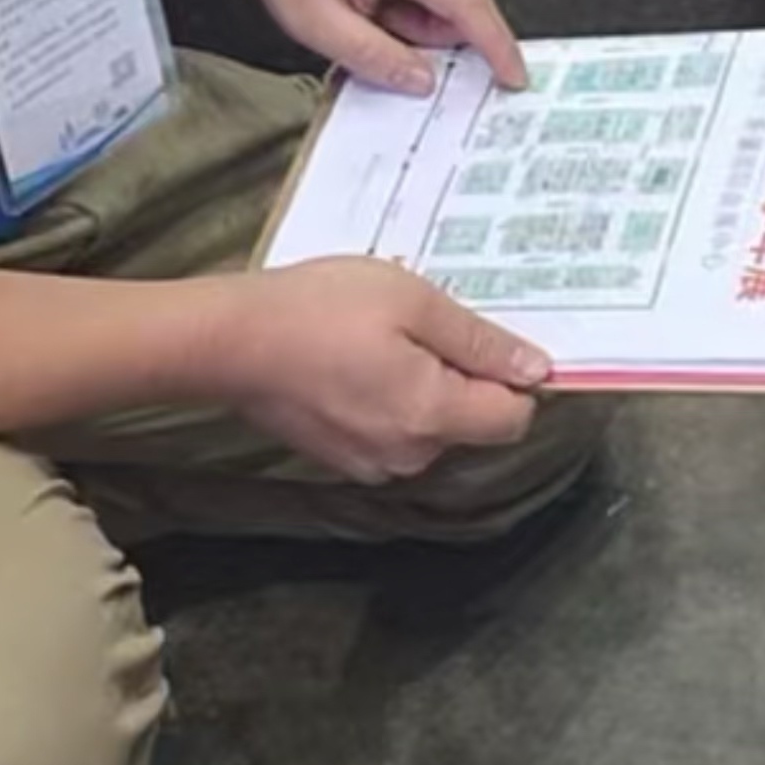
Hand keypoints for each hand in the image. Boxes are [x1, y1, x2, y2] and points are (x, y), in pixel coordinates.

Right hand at [206, 258, 551, 480]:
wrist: (227, 340)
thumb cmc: (319, 310)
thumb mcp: (413, 302)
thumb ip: (480, 341)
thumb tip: (537, 369)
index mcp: (433, 416)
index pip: (513, 419)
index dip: (514, 378)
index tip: (488, 338)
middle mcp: (408, 454)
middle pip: (471, 423)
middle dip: (462, 377)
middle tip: (420, 325)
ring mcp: (370, 462)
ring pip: (430, 426)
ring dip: (422, 386)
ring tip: (379, 338)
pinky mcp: (340, 457)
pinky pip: (391, 431)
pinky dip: (387, 400)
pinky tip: (355, 361)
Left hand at [233, 0, 525, 94]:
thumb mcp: (315, 19)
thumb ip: (373, 56)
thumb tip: (420, 81)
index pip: (472, 8)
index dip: (497, 49)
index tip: (514, 79)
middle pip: (467, 9)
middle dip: (429, 34)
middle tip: (375, 25)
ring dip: (421, 17)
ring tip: (372, 3)